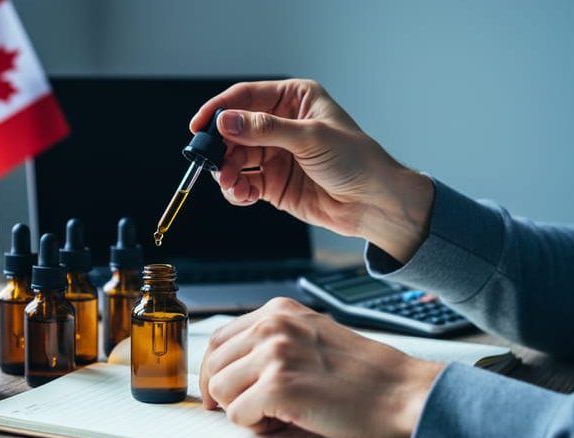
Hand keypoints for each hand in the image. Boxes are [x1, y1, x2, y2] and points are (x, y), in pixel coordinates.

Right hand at [191, 79, 433, 262]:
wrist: (374, 203)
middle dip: (221, 147)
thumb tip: (227, 121)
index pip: (246, 97)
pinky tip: (240, 194)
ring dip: (226, 171)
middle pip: (235, 130)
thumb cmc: (357, 161)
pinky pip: (244, 183)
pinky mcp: (273, 183)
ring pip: (235, 159)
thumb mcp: (310, 138)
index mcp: (293, 100)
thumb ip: (265, 130)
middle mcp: (281, 125)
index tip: (199, 125)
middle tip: (210, 160)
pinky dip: (237, 190)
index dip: (220, 109)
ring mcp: (276, 155)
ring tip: (228, 182)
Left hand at [198, 297, 443, 437]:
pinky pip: (238, 415)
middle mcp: (272, 326)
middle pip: (214, 366)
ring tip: (278, 413)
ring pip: (221, 391)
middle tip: (251, 410)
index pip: (218, 339)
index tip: (219, 391)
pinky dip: (258, 427)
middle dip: (225, 394)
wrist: (402, 393)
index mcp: (277, 311)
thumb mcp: (311, 335)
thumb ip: (272, 340)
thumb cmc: (362, 374)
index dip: (213, 371)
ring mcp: (274, 354)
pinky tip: (286, 421)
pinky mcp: (279, 387)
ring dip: (244, 410)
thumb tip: (230, 365)